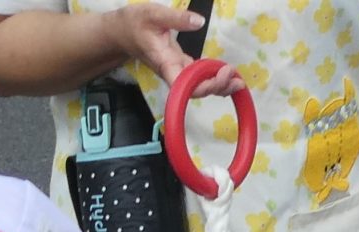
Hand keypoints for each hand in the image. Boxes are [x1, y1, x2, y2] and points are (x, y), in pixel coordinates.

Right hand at [108, 6, 237, 90]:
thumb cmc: (134, 23)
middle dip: (217, 87)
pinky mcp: (179, 65)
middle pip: (195, 90)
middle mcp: (171, 71)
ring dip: (218, 86)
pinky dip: (213, 77)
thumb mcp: (154, 14)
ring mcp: (176, 69)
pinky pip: (198, 77)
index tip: (220, 74)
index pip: (183, 85)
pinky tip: (227, 73)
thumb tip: (199, 22)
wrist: (121, 32)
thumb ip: (177, 18)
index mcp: (164, 62)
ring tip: (238, 80)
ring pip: (198, 86)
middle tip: (235, 76)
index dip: (202, 86)